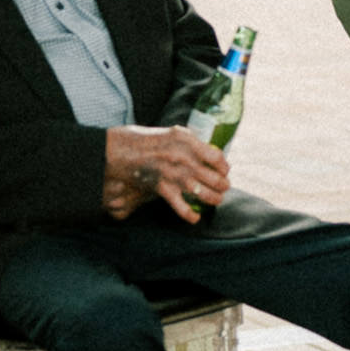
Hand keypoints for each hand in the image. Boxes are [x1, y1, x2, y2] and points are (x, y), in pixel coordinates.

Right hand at [103, 123, 228, 223]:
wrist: (124, 151)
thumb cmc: (150, 140)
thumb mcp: (175, 132)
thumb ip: (194, 142)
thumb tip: (211, 151)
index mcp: (189, 143)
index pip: (218, 157)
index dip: (224, 166)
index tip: (225, 169)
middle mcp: (185, 159)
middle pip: (216, 178)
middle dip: (223, 185)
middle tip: (224, 186)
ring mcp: (175, 176)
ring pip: (204, 193)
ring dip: (214, 199)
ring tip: (217, 199)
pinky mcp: (164, 189)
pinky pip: (182, 207)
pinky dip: (190, 215)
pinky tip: (196, 217)